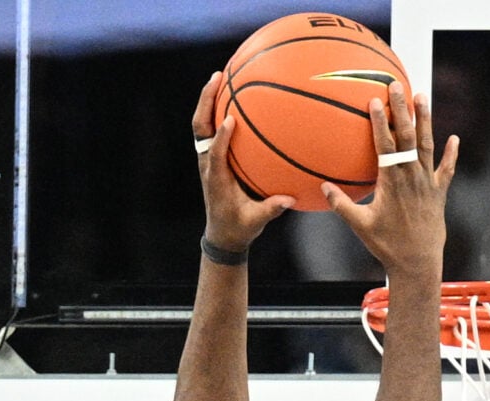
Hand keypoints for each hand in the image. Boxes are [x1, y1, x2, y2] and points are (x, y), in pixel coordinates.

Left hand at [193, 73, 294, 250]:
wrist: (222, 234)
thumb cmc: (239, 228)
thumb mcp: (255, 222)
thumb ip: (271, 209)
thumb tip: (289, 199)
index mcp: (217, 180)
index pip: (216, 154)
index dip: (221, 137)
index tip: (230, 121)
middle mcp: (208, 164)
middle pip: (200, 127)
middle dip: (206, 101)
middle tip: (217, 78)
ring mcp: (208, 159)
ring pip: (201, 124)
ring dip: (208, 100)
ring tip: (220, 76)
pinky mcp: (212, 157)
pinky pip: (210, 129)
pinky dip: (215, 109)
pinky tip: (230, 95)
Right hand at [324, 84, 456, 280]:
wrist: (418, 264)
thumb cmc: (386, 246)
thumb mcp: (360, 226)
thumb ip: (342, 205)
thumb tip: (323, 187)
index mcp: (392, 182)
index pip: (385, 145)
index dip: (381, 121)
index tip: (375, 101)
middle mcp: (412, 177)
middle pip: (408, 136)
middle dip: (402, 109)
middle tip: (398, 85)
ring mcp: (427, 184)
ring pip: (428, 145)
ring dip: (426, 119)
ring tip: (422, 96)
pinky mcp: (439, 193)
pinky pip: (446, 170)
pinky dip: (451, 154)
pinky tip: (454, 138)